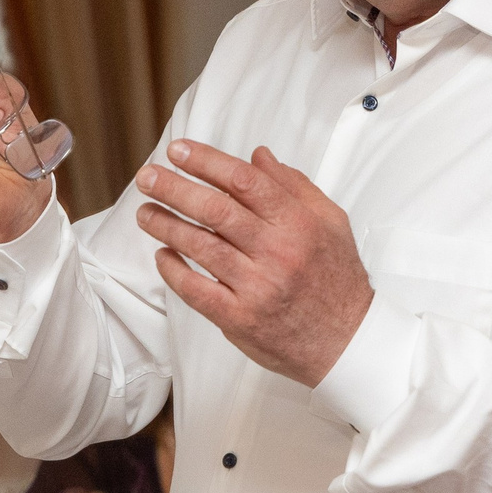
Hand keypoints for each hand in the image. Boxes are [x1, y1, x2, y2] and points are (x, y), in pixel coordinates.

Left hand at [136, 141, 373, 386]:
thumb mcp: (330, 222)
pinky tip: (162, 254)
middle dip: (175, 188)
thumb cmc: (337, 279)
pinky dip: (174, 271)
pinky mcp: (241, 318)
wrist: (346, 341)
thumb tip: (258, 156)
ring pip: (201, 247)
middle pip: (215, 210)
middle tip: (148, 177)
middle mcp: (277, 252)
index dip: (206, 162)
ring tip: (145, 212)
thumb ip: (294, 186)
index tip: (179, 151)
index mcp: (298, 223)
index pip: (244, 182)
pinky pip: (197, 290)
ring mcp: (257, 287)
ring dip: (167, 225)